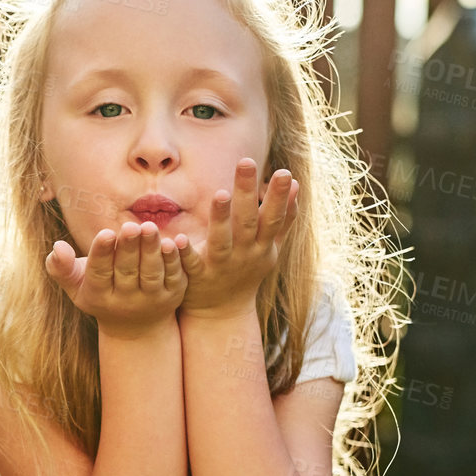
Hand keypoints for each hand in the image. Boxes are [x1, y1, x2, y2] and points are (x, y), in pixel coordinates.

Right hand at [45, 220, 186, 337]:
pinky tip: (172, 242)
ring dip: (151, 251)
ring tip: (150, 227)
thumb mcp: (76, 285)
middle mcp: (125, 302)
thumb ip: (61, 267)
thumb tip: (57, 247)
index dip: (102, 254)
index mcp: (99, 296)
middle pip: (127, 272)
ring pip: (151, 275)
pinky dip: (173, 260)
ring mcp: (150, 300)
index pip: (99, 274)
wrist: (135, 326)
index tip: (106, 233)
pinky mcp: (172, 296)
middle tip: (131, 225)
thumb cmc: (99, 293)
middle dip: (129, 248)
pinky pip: (173, 277)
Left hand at [176, 159, 299, 317]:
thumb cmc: (247, 271)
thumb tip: (296, 185)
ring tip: (220, 194)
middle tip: (246, 162)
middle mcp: (244, 255)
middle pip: (247, 222)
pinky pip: (190, 263)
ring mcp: (220, 267)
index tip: (285, 173)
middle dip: (247, 193)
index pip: (273, 218)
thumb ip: (283, 218)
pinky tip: (178, 237)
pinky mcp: (197, 278)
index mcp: (261, 245)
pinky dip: (186, 251)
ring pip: (221, 241)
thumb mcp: (270, 248)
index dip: (279, 197)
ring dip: (221, 219)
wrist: (223, 313)